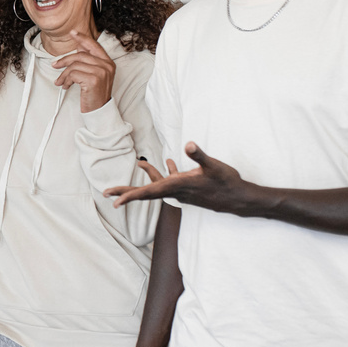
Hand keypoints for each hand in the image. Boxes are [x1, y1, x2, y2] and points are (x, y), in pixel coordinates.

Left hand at [51, 30, 115, 112]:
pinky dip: (66, 80)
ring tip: (60, 81)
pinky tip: (66, 86)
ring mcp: (101, 72)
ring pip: (74, 65)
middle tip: (55, 65)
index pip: (94, 45)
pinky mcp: (93, 80)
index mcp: (108, 62)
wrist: (99, 111)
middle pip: (80, 55)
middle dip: (64, 60)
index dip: (82, 38)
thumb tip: (78, 46)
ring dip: (63, 74)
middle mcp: (107, 66)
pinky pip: (73, 74)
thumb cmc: (95, 94)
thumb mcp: (94, 75)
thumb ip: (88, 61)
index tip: (72, 32)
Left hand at [105, 142, 253, 214]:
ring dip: (148, 177)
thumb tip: (188, 145)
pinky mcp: (189, 190)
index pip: (149, 192)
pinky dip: (166, 173)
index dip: (130, 196)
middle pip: (147, 193)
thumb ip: (200, 155)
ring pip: (158, 186)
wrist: (241, 199)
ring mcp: (182, 192)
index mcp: (178, 186)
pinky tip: (168, 162)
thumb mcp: (215, 166)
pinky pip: (171, 182)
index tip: (114, 201)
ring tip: (139, 165)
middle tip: (107, 194)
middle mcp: (177, 192)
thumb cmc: (228, 183)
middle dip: (127, 192)